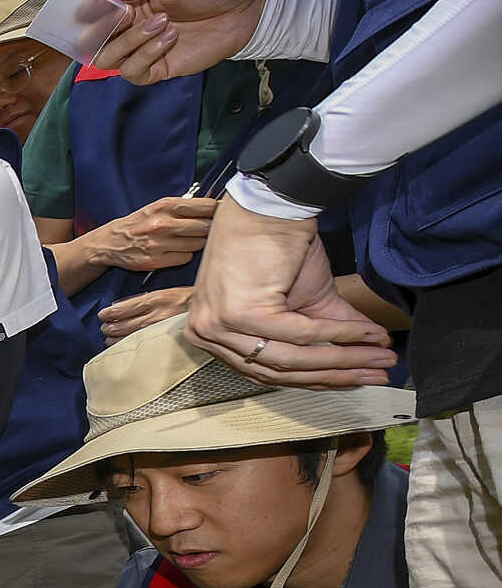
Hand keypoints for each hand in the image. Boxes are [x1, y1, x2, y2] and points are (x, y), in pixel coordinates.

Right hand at [84, 195, 216, 275]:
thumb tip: (213, 208)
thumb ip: (183, 206)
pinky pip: (185, 258)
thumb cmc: (139, 223)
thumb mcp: (157, 207)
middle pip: (205, 226)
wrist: (111, 243)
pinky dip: (185, 255)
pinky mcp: (156, 261)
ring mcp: (159, 243)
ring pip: (198, 244)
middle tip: (207, 229)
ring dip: (197, 242)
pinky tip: (176, 251)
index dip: (218, 210)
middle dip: (210, 228)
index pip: (206, 206)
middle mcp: (163, 223)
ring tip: (187, 240)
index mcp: (165, 206)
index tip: (221, 213)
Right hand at [96, 0, 268, 83]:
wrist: (249, 9)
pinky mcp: (160, 68)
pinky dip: (146, 55)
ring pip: (110, 59)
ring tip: (162, 23)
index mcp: (133, 3)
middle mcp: (133, 28)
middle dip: (103, 30)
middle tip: (126, 14)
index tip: (90, 7)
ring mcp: (145, 50)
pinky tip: (170, 38)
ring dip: (130, 41)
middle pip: (95, 41)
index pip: (98, 11)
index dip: (88, 11)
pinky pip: (135, 72)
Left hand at [98, 286, 194, 341]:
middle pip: (123, 324)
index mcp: (155, 299)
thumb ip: (146, 301)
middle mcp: (155, 314)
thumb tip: (124, 308)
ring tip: (108, 338)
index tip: (103, 315)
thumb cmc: (187, 300)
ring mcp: (160, 329)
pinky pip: (142, 344)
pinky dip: (129, 345)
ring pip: (129, 336)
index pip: (123, 308)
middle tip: (104, 328)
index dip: (109, 313)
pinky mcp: (165, 339)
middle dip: (109, 327)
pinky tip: (122, 346)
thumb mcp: (166, 293)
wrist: (207, 311)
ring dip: (115, 338)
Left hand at [184, 199, 396, 385]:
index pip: (266, 372)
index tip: (359, 381)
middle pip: (280, 370)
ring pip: (291, 358)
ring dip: (345, 360)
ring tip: (381, 359)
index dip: (317, 379)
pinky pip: (299, 335)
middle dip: (337, 374)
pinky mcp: (239, 313)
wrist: (271, 206)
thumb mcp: (304, 302)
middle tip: (379, 375)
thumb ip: (327, 334)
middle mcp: (206, 335)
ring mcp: (218, 326)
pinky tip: (368, 336)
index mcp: (211, 336)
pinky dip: (339, 336)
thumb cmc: (279, 248)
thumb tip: (366, 362)